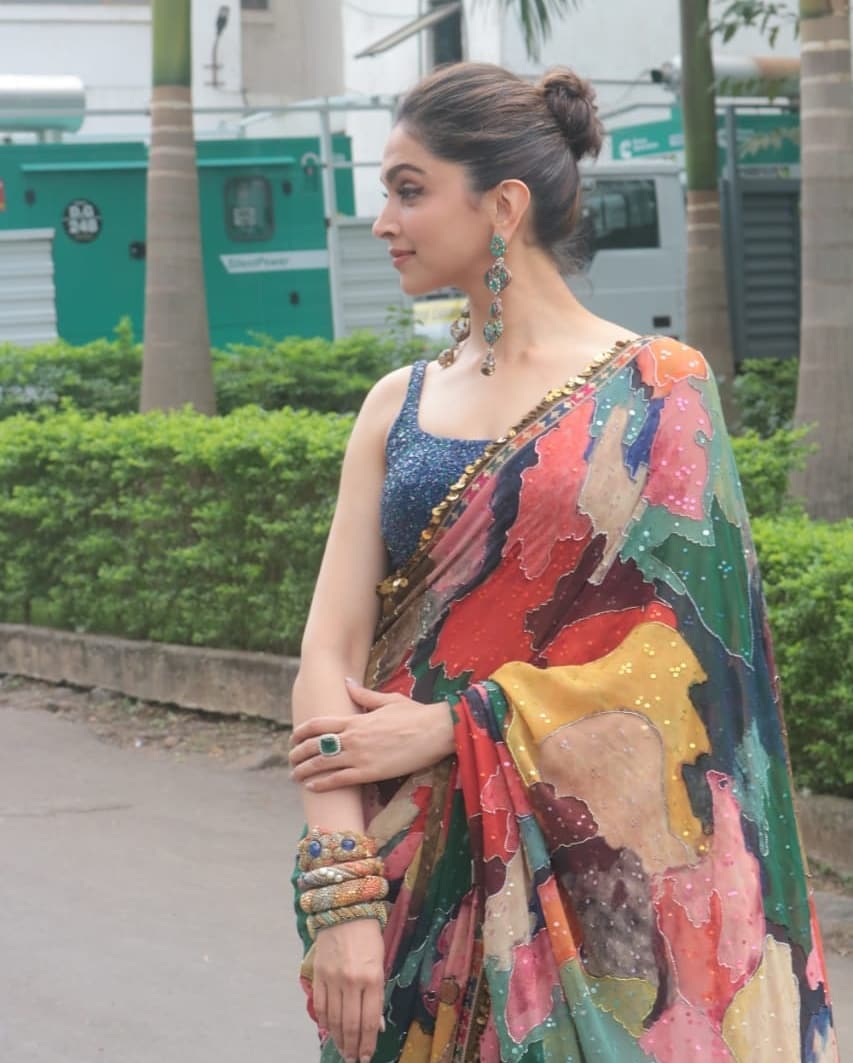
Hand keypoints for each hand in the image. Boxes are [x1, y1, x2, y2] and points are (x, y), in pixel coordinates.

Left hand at [289, 679, 454, 791]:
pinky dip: (322, 784)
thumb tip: (347, 682)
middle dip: (298, 753)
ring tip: (295, 775)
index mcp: (356, 719)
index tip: (294, 738)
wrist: (436, 731)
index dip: (301, 731)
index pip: (319, 724)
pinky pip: (339, 780)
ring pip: (322, 764)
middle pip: (315, 745)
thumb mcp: (388, 699)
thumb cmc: (415, 714)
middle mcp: (353, 737)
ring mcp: (360, 756)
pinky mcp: (370, 773)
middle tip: (290, 759)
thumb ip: (364, 695)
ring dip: (305, 770)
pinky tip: (312, 787)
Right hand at [312, 917, 384, 1062]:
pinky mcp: (319, 975)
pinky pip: (320, 1006)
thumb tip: (377, 1025)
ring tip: (343, 1051)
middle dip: (353, 1047)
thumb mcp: (380, 963)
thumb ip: (377, 994)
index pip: (370, 1021)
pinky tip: (329, 1031)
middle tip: (354, 1060)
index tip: (367, 1057)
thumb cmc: (368, 936)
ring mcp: (333, 979)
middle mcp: (352, 982)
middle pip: (351, 1025)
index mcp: (372, 978)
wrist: (344, 911)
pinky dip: (324, 1022)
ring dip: (339, 1039)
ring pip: (334, 1020)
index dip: (368, 1043)